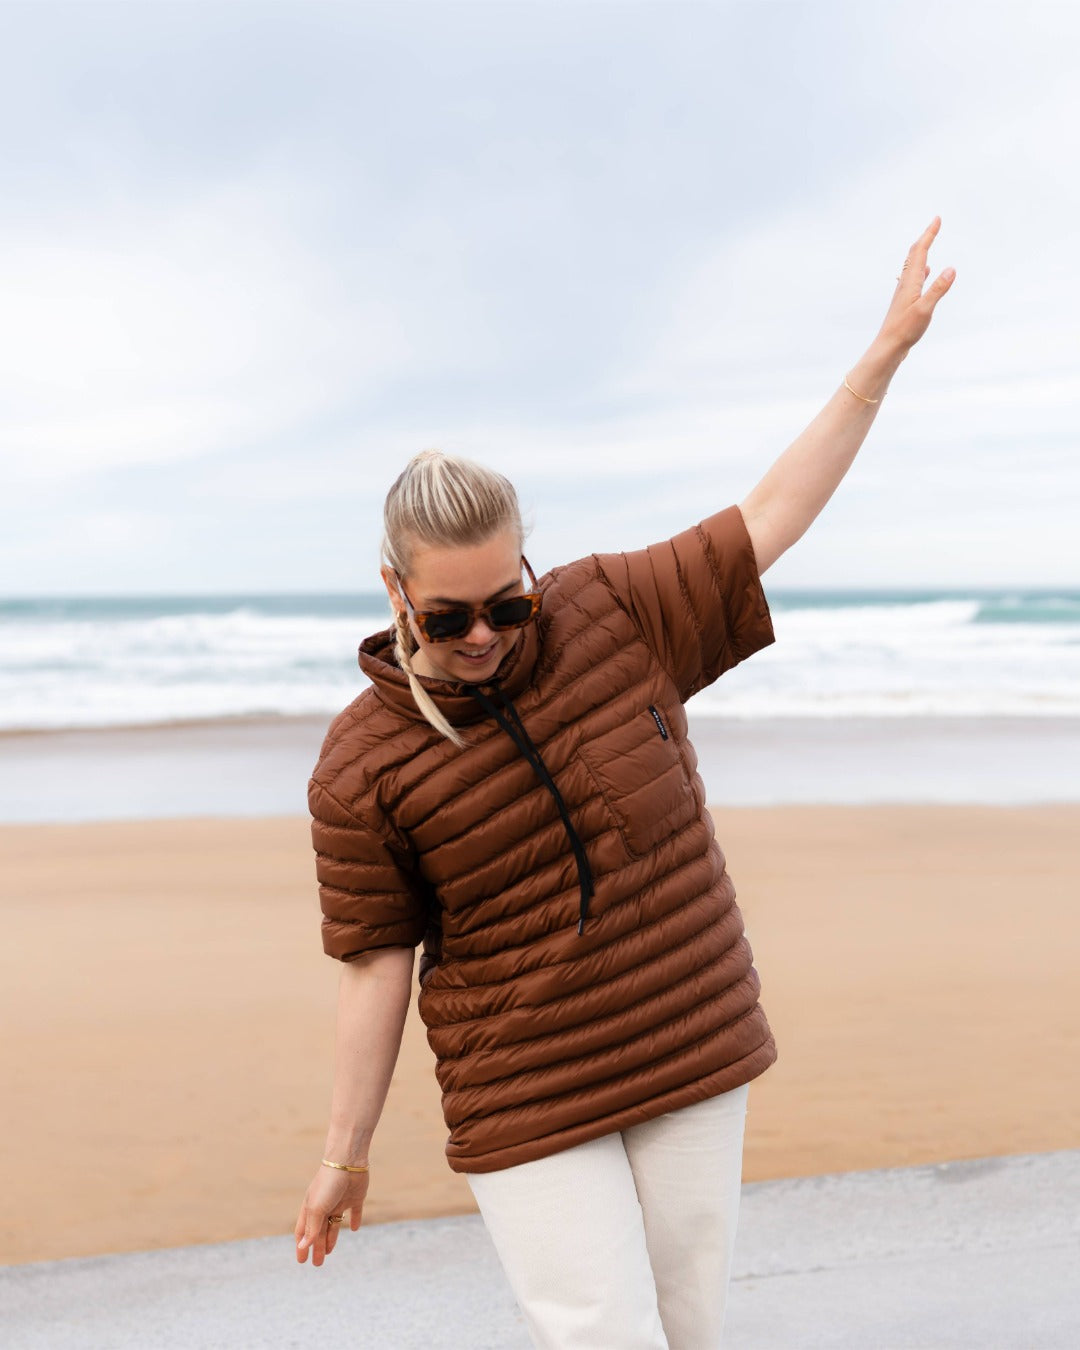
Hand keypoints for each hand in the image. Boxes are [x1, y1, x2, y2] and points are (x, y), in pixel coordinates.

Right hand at [294, 1162, 369, 1265]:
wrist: (348, 1161)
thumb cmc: (329, 1184)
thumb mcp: (317, 1208)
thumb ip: (312, 1229)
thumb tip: (303, 1247)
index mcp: (311, 1207)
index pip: (304, 1231)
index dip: (302, 1245)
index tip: (301, 1261)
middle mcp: (325, 1205)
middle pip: (319, 1231)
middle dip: (317, 1247)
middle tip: (317, 1264)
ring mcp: (340, 1201)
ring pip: (334, 1224)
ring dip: (331, 1238)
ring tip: (330, 1252)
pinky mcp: (355, 1197)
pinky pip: (354, 1212)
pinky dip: (354, 1220)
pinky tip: (354, 1228)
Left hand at [875, 216, 955, 356]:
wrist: (888, 347)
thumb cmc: (905, 330)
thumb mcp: (925, 309)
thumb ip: (938, 289)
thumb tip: (951, 269)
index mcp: (910, 282)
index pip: (920, 252)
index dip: (929, 234)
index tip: (937, 219)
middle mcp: (905, 284)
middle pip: (914, 255)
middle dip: (925, 238)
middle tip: (935, 224)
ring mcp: (904, 293)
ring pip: (913, 266)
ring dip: (922, 252)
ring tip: (928, 242)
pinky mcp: (905, 302)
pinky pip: (914, 279)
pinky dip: (920, 270)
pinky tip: (924, 272)